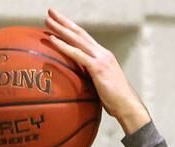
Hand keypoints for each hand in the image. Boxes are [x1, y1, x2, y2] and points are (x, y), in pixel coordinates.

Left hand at [45, 8, 150, 134]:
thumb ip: (89, 80)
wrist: (128, 106)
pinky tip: (52, 40)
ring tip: (47, 20)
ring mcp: (100, 58)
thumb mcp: (100, 86)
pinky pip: (77, 54)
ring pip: (77, 39)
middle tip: (50, 12)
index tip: (59, 21)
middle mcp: (102, 53)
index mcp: (103, 56)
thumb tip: (78, 84)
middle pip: (80, 32)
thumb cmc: (115, 101)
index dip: (72, 29)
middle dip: (64, 21)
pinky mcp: (97, 68)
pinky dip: (63, 46)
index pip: (84, 38)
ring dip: (60, 29)